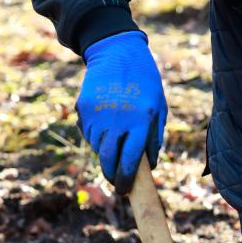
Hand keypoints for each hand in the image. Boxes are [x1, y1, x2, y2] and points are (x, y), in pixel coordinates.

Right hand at [76, 30, 166, 192]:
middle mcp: (116, 120)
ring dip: (104, 153)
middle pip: (108, 159)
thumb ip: (153, 137)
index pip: (130, 161)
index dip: (126, 180)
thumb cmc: (145, 82)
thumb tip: (149, 165)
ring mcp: (97, 114)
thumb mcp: (158, 107)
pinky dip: (95, 136)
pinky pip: (87, 132)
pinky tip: (105, 124)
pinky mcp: (83, 108)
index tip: (125, 190)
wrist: (117, 52)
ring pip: (96, 147)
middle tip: (116, 181)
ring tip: (114, 144)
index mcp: (140, 121)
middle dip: (112, 175)